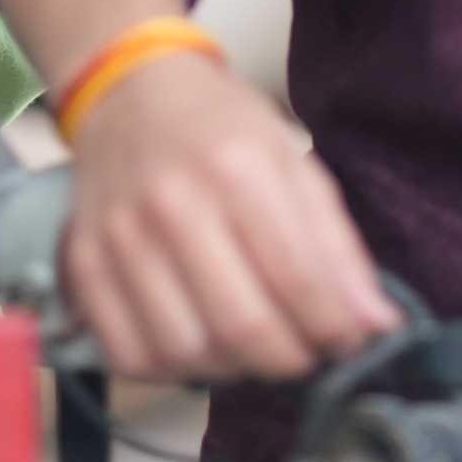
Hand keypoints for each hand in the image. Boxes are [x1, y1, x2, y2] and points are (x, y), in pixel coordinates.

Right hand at [60, 52, 400, 383]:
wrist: (129, 92)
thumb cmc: (218, 128)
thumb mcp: (294, 163)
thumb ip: (337, 246)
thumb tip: (376, 325)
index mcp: (237, 168)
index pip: (298, 281)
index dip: (335, 330)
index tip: (350, 342)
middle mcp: (173, 204)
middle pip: (242, 328)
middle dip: (290, 360)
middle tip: (304, 352)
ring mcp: (121, 237)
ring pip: (186, 352)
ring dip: (233, 369)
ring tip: (250, 346)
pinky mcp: (84, 264)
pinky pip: (129, 355)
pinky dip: (171, 370)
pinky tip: (196, 341)